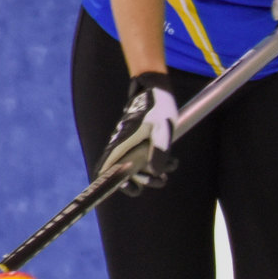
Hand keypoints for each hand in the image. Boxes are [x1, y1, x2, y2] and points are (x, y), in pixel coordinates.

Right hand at [99, 72, 177, 193]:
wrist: (156, 89)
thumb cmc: (157, 106)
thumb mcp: (163, 128)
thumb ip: (160, 150)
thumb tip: (155, 172)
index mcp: (121, 144)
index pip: (106, 169)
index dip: (112, 183)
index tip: (131, 189)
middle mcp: (123, 147)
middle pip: (125, 173)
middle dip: (143, 181)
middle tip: (161, 181)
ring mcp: (131, 144)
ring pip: (137, 167)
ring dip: (152, 174)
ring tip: (168, 171)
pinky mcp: (141, 142)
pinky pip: (145, 158)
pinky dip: (156, 163)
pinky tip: (171, 162)